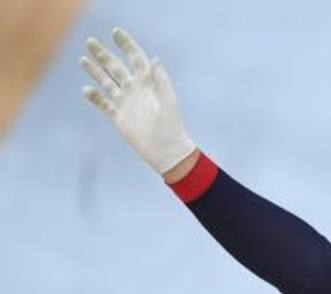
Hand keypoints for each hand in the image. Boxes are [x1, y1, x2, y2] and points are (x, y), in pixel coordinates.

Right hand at [80, 27, 195, 174]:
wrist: (167, 150)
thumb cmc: (172, 125)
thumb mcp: (168, 101)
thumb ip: (161, 80)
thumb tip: (154, 59)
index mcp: (148, 83)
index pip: (135, 58)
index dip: (127, 44)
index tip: (116, 32)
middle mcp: (134, 89)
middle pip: (115, 67)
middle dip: (103, 54)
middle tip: (90, 41)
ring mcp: (125, 102)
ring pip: (106, 82)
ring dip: (94, 71)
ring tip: (83, 59)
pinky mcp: (118, 116)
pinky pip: (103, 104)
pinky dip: (94, 97)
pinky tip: (86, 90)